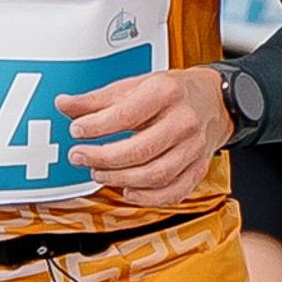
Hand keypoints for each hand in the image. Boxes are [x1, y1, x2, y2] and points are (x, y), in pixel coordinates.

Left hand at [57, 67, 229, 207]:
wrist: (215, 100)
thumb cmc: (174, 92)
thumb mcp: (135, 85)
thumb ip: (98, 99)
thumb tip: (65, 105)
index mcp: (166, 93)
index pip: (125, 115)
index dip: (96, 127)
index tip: (77, 131)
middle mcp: (183, 121)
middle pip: (139, 150)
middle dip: (102, 158)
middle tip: (80, 157)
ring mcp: (194, 148)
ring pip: (155, 175)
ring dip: (120, 179)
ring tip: (99, 173)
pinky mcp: (198, 168)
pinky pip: (173, 192)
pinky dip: (148, 197)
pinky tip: (128, 190)